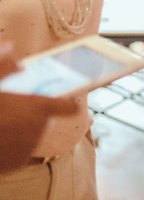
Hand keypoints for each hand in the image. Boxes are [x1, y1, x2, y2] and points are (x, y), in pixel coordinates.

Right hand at [0, 44, 80, 173]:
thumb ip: (2, 65)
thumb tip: (11, 46)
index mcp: (37, 106)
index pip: (69, 107)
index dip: (65, 104)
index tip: (62, 102)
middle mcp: (37, 129)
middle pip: (46, 120)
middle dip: (32, 114)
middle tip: (10, 109)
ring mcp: (26, 149)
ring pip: (33, 136)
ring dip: (22, 130)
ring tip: (1, 123)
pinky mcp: (14, 164)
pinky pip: (20, 152)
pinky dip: (12, 146)